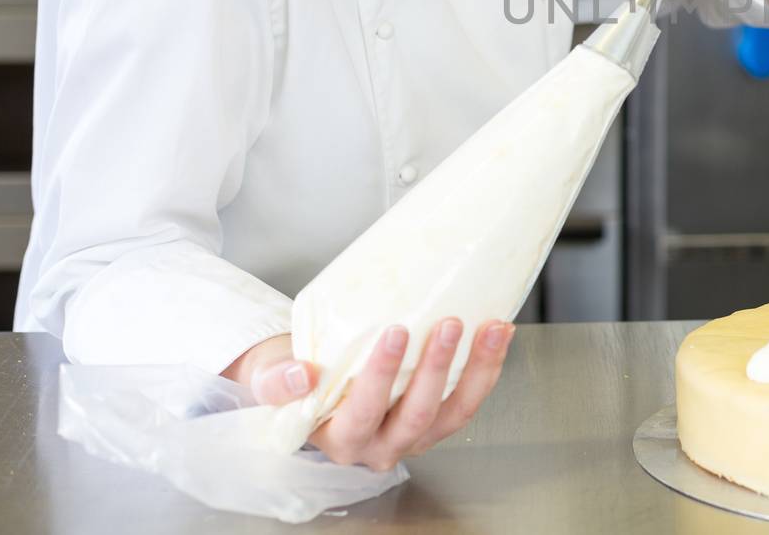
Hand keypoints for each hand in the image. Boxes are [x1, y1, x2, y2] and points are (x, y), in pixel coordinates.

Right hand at [222, 318, 513, 470]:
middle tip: (448, 323)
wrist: (308, 379)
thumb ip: (277, 381)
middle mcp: (379, 445)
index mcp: (340, 439)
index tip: (394, 332)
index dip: (380, 377)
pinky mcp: (435, 419)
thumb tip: (301, 376)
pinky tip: (499, 333)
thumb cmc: (292, 377)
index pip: (362, 413)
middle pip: (415, 415)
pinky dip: (487, 368)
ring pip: (453, 413)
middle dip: (436, 369)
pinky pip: (468, 400)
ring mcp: (413, 435)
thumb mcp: (269, 377)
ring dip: (477, 370)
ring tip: (491, 328)